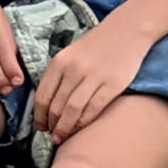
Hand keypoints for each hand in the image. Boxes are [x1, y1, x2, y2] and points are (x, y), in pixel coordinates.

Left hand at [34, 19, 148, 143]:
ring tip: (62, 137)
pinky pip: (93, 109)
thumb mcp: (71, 53)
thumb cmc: (97, 44)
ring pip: (72, 110)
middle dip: (51, 125)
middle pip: (56, 106)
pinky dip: (84, 123)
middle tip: (52, 136)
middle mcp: (74, 69)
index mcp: (60, 61)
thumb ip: (59, 74)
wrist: (127, 30)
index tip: (40, 126)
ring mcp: (93, 77)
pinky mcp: (112, 85)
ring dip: (65, 128)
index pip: (43, 95)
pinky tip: (80, 129)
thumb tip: (48, 104)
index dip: (39, 115)